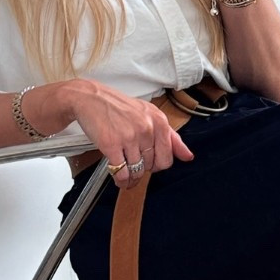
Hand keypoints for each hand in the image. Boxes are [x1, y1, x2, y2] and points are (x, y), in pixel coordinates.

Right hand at [31, 78, 194, 184]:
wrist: (91, 99)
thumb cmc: (119, 107)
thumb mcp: (150, 115)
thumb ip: (172, 137)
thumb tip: (188, 157)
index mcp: (159, 121)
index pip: (167, 157)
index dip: (158, 164)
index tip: (150, 162)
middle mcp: (147, 128)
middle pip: (152, 166)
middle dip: (144, 170)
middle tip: (134, 165)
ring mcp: (129, 137)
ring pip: (137, 171)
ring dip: (131, 178)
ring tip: (125, 173)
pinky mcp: (112, 144)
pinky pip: (121, 172)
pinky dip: (120, 180)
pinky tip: (117, 178)